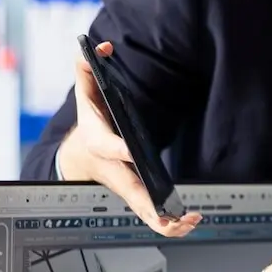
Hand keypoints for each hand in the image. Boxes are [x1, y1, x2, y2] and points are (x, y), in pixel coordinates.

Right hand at [58, 40, 200, 237]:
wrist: (80, 155)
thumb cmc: (89, 122)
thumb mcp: (85, 90)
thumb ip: (88, 65)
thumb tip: (102, 47)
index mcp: (102, 145)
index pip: (112, 147)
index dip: (121, 149)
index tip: (130, 150)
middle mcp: (117, 171)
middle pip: (133, 195)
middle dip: (153, 207)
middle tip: (174, 214)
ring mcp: (128, 189)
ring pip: (146, 215)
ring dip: (168, 224)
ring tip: (192, 220)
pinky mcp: (139, 198)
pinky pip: (154, 217)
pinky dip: (171, 224)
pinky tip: (191, 220)